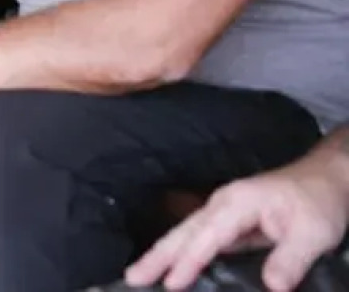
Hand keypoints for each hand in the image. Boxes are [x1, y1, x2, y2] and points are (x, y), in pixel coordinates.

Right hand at [126, 151, 348, 290]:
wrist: (326, 178)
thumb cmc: (319, 200)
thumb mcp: (314, 232)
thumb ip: (290, 259)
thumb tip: (271, 288)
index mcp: (238, 203)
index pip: (208, 236)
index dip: (190, 261)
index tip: (171, 285)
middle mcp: (222, 205)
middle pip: (184, 231)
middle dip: (157, 255)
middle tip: (132, 277)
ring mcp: (223, 212)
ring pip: (186, 234)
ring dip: (162, 253)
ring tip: (139, 274)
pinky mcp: (229, 222)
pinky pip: (198, 239)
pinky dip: (180, 252)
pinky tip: (172, 267)